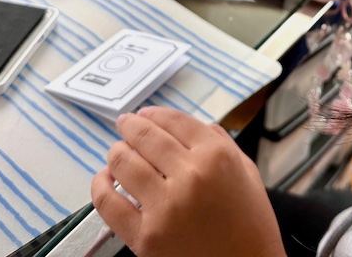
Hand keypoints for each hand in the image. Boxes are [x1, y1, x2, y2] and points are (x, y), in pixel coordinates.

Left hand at [91, 107, 285, 256]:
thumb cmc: (251, 226)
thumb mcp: (247, 173)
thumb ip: (221, 144)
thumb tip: (190, 127)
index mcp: (217, 156)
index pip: (173, 121)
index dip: (153, 114)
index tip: (143, 115)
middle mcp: (190, 175)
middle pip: (145, 136)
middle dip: (130, 126)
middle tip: (124, 125)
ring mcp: (165, 207)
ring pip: (123, 161)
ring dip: (117, 152)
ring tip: (117, 154)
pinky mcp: (146, 237)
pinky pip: (108, 202)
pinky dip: (100, 185)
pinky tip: (104, 180)